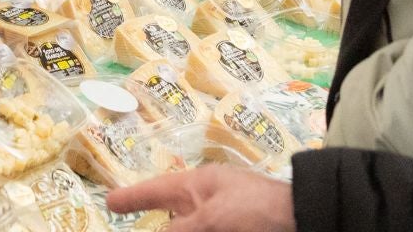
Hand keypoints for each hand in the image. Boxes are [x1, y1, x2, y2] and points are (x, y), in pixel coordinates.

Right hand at [108, 166, 293, 231]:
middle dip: (158, 227)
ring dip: (176, 228)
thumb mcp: (211, 219)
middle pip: (171, 221)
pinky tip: (184, 228)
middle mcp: (205, 204)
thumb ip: (179, 230)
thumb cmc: (255, 210)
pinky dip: (191, 229)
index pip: (155, 191)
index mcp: (197, 186)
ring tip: (164, 227)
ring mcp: (220, 222)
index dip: (131, 197)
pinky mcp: (232, 230)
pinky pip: (206, 230)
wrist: (303, 221)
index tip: (109, 203)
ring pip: (187, 228)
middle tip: (132, 216)